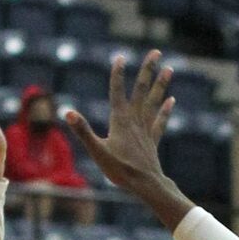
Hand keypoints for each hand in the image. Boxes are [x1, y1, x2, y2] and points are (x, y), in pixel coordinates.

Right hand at [65, 53, 185, 225]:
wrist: (146, 186)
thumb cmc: (120, 170)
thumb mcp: (97, 151)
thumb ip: (83, 131)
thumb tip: (68, 113)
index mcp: (120, 120)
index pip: (117, 91)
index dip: (118, 74)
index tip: (120, 57)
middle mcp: (135, 120)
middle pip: (142, 90)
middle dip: (148, 70)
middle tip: (156, 53)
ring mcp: (145, 130)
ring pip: (154, 102)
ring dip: (161, 85)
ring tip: (169, 69)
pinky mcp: (152, 141)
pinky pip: (159, 122)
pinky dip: (165, 110)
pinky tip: (170, 100)